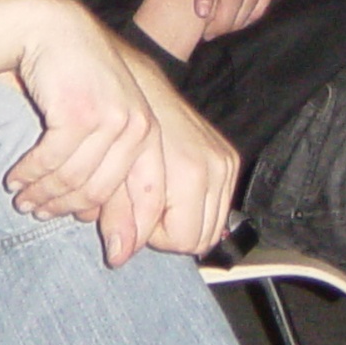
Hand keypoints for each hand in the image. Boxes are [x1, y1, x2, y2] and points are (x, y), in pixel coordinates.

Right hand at [4, 0, 168, 263]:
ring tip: (22, 197)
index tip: (113, 257)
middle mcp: (138, 127)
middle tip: (36, 211)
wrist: (54, 29)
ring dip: (41, 193)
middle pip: (100, 194)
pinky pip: (50, 161)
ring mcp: (111, 118)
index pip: (150, 199)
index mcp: (150, 134)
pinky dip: (29, 173)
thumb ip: (111, 178)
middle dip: (64, 208)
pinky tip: (15, 176)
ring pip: (72, 179)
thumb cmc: (77, 82)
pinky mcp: (80, 112)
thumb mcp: (104, 128)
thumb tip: (121, 249)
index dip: (130, 232)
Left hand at [134, 73, 240, 256]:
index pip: (183, 241)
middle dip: (171, 230)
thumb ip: (119, 218)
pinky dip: (199, 208)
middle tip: (148, 206)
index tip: (137, 211)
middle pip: (203, 238)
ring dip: (186, 221)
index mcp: (190, 175)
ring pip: (216, 227)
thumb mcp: (115, 176)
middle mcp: (216, 170)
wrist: (141, 86)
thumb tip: (118, 258)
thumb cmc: (124, 132)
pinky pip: (221, 207)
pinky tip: (176, 189)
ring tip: (161, 196)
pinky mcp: (230, 158)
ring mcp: (226, 163)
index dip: (155, 235)